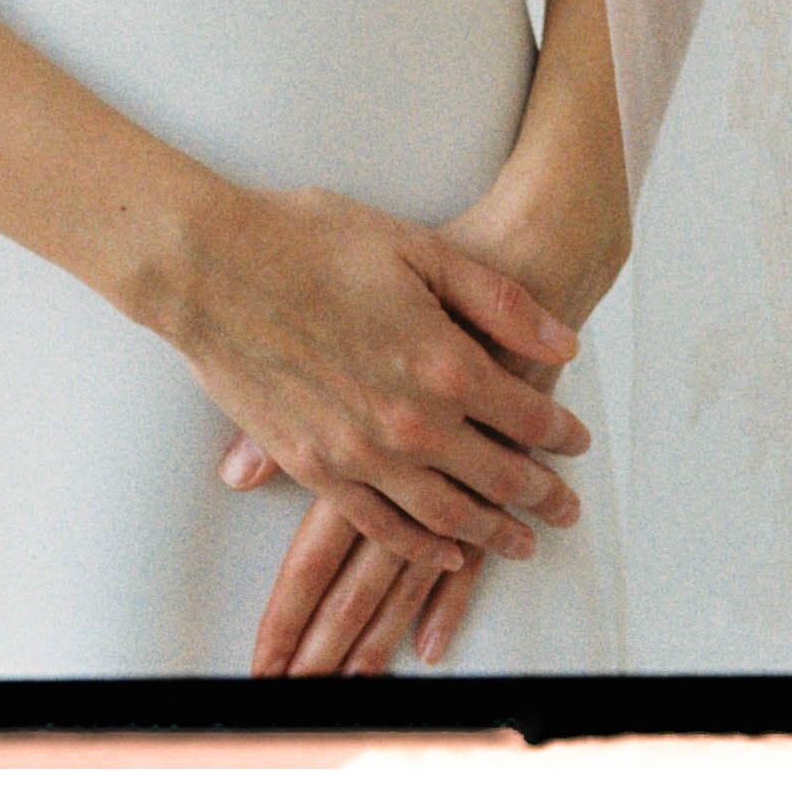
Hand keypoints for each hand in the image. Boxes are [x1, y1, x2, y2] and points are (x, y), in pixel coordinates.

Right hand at [165, 180, 589, 586]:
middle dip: (541, 495)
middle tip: (566, 508)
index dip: (559, 433)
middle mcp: (410, 421)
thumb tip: (562, 342)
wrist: (213, 265)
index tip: (578, 442)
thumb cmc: (309, 240)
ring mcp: (361, 453)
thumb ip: (496, 299)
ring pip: (447, 515)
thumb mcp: (416, 246)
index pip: (525, 414)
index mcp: (443, 361)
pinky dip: (422, 547)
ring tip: (521, 542)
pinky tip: (445, 551)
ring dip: (493, 532)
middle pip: (497, 476)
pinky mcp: (315, 467)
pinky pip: (383, 526)